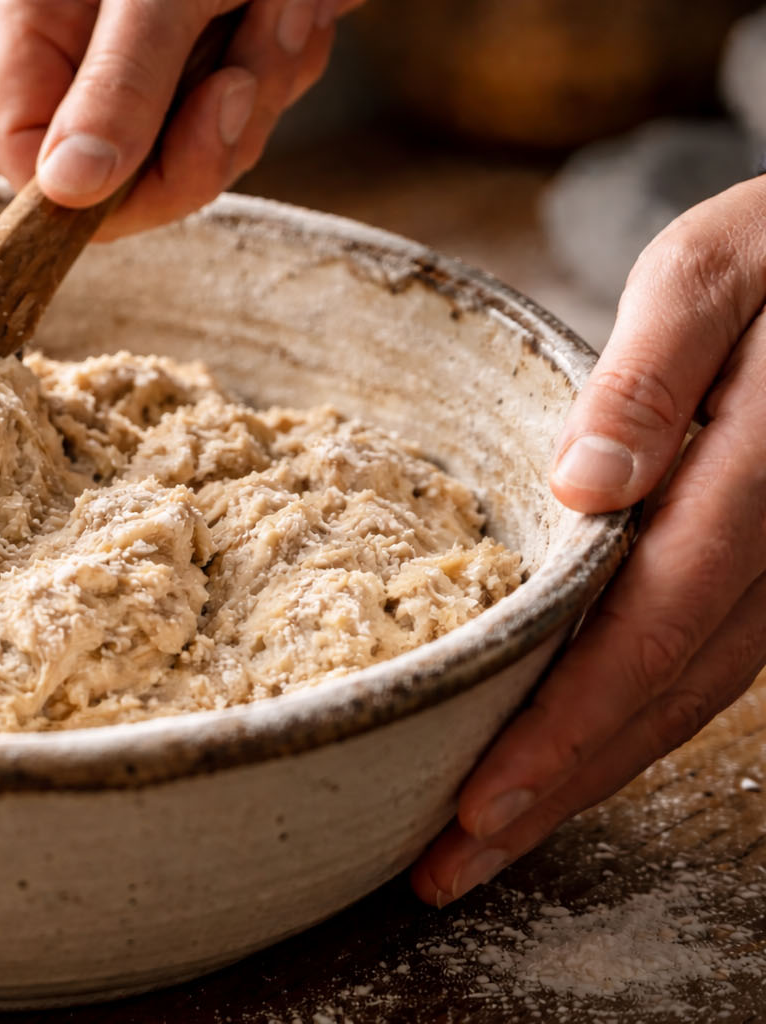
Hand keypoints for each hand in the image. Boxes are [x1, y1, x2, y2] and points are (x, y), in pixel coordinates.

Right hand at [0, 0, 363, 239]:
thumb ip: (119, 83)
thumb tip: (68, 190)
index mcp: (39, 27)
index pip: (26, 157)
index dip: (88, 192)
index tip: (159, 172)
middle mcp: (92, 48)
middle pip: (128, 167)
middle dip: (205, 135)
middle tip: (247, 68)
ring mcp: (164, 47)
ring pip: (203, 139)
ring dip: (262, 85)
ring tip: (283, 2)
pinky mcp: (227, 39)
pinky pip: (256, 98)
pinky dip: (288, 57)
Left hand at [413, 175, 765, 905]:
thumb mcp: (710, 272)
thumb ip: (656, 371)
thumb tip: (588, 483)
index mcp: (765, 474)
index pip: (655, 623)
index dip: (568, 725)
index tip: (477, 803)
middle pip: (662, 697)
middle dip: (553, 791)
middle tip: (446, 870)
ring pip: (682, 703)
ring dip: (581, 781)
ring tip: (477, 846)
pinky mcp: (762, 579)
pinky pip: (693, 670)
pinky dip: (620, 728)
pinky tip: (553, 761)